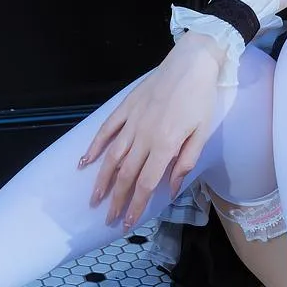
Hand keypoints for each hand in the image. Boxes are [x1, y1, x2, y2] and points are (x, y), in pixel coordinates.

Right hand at [80, 34, 222, 229]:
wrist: (192, 62)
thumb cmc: (201, 98)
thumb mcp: (202, 132)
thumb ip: (186, 161)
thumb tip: (172, 188)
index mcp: (165, 144)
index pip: (146, 183)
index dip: (136, 206)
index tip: (127, 223)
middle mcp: (144, 136)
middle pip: (126, 175)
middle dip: (117, 200)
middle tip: (109, 219)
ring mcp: (132, 121)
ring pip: (112, 156)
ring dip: (102, 180)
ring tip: (95, 198)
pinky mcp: (125, 107)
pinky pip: (106, 130)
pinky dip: (94, 147)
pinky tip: (84, 162)